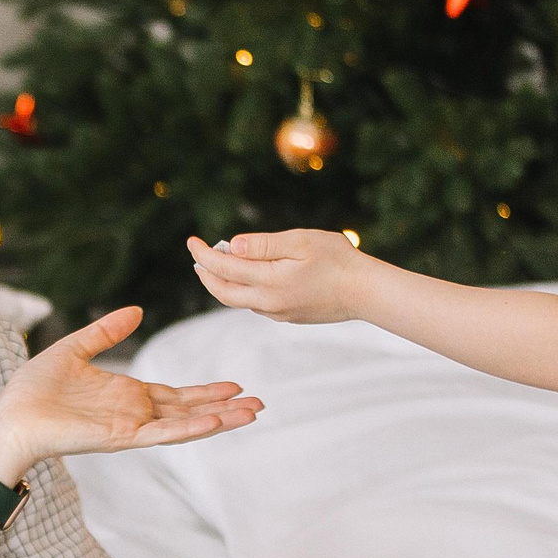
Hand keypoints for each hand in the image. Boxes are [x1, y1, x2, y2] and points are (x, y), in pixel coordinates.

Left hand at [0, 306, 262, 483]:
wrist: (10, 417)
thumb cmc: (32, 389)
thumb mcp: (74, 348)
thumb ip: (106, 331)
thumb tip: (137, 310)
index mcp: (125, 395)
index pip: (176, 394)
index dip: (206, 391)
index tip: (236, 385)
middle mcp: (133, 414)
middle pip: (189, 411)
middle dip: (224, 407)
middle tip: (260, 404)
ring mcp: (129, 428)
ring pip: (183, 424)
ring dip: (218, 419)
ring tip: (251, 414)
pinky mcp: (119, 439)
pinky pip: (161, 434)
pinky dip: (189, 429)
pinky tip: (215, 422)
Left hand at [187, 229, 371, 324]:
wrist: (365, 291)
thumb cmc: (337, 259)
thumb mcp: (300, 241)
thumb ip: (263, 245)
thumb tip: (232, 246)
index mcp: (268, 281)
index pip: (223, 268)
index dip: (203, 254)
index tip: (191, 241)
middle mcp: (268, 302)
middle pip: (222, 291)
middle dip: (205, 273)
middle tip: (197, 256)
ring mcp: (277, 312)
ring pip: (237, 300)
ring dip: (222, 283)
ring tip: (216, 264)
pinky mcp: (287, 317)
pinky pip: (255, 305)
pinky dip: (242, 291)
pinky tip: (246, 278)